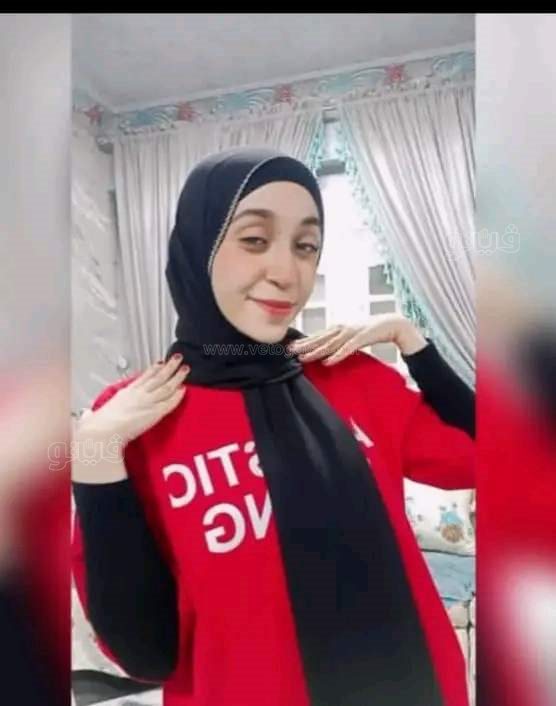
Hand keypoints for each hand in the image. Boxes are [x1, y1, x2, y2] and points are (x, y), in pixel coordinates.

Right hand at [75, 354, 189, 452]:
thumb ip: (92, 414)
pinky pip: (170, 402)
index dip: (154, 369)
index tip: (160, 363)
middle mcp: (138, 394)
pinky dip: (178, 396)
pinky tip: (184, 390)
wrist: (103, 432)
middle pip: (158, 377)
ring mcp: (147, 402)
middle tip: (178, 358)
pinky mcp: (155, 413)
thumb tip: (86, 416)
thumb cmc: (97, 426)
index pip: (143, 377)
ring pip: (166, 386)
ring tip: (185, 369)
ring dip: (177, 376)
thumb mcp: (94, 416)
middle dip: (169, 366)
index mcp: (125, 393)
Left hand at [287, 315, 427, 365]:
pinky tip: (327, 362)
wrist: (392, 325)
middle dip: (304, 346)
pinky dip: (337, 355)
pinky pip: (347, 349)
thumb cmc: (370, 331)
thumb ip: (339, 342)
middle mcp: (342, 329)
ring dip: (316, 351)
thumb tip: (325, 351)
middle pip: (320, 339)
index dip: (304, 342)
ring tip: (303, 358)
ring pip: (330, 344)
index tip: (290, 348)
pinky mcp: (362, 338)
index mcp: (339, 328)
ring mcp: (351, 333)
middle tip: (289, 352)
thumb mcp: (351, 336)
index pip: (318, 336)